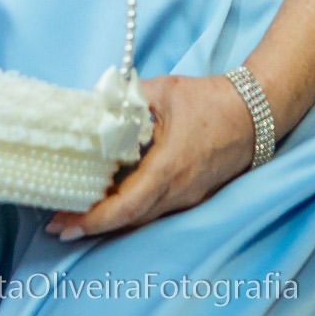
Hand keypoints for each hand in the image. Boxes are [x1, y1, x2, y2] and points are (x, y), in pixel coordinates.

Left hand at [42, 73, 250, 241]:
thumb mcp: (163, 91)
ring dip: (110, 219)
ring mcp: (187, 197)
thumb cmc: (211, 100)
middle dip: (92, 225)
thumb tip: (96, 102)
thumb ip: (126, 98)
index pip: (125, 206)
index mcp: (168, 169)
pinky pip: (155, 209)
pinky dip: (129, 210)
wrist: (256, 113)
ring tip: (76, 215)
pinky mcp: (193, 194)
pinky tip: (110, 201)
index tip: (64, 222)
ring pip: (142, 217)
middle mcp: (178, 192)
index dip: (93, 219)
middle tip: (57, 224)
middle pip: (128, 220)